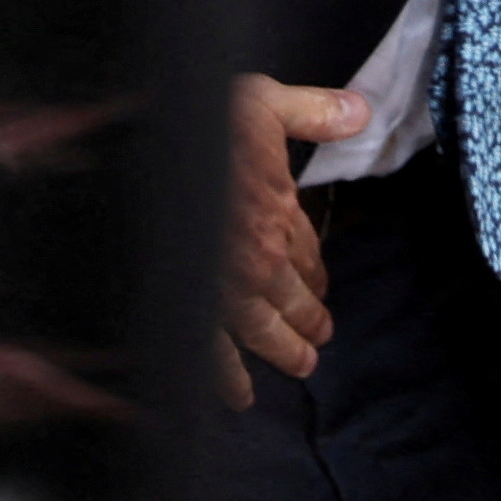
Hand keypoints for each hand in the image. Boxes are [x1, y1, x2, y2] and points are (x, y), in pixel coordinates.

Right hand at [218, 76, 366, 407]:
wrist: (140, 155)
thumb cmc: (196, 123)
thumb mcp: (260, 102)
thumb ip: (311, 111)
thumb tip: (360, 113)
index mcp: (275, 210)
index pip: (304, 249)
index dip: (314, 270)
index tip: (322, 287)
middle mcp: (255, 256)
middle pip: (288, 296)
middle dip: (306, 319)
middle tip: (318, 342)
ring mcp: (222, 287)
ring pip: (260, 328)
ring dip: (282, 349)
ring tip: (302, 366)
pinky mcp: (187, 306)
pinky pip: (211, 351)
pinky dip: (225, 377)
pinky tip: (237, 397)